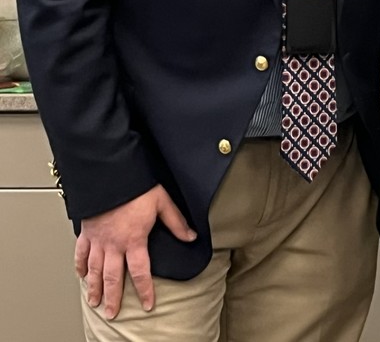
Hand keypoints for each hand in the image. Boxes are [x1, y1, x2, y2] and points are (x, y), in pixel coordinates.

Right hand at [75, 184, 196, 319]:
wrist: (110, 175)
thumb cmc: (137, 187)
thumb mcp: (162, 202)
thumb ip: (176, 222)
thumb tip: (191, 236)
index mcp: (134, 239)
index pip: (141, 272)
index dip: (145, 290)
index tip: (147, 304)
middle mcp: (114, 244)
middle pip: (113, 277)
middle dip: (113, 297)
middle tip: (112, 313)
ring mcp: (98, 239)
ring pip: (94, 270)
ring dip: (94, 287)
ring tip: (95, 301)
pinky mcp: (87, 232)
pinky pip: (81, 253)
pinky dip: (79, 266)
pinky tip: (80, 275)